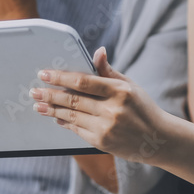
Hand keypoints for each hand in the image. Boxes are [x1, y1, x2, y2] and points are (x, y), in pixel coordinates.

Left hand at [30, 48, 168, 163]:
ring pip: (71, 116)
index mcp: (120, 91)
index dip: (61, 77)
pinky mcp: (102, 142)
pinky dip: (65, 123)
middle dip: (50, 95)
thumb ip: (109, 71)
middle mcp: (112, 110)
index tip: (44, 74)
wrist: (159, 140)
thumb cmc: (143, 109)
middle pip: (73, 100)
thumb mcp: (130, 86)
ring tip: (39, 106)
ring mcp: (106, 128)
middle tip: (34, 91)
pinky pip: (77, 130)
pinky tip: (56, 118)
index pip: (83, 81)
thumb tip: (98, 51)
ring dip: (52, 111)